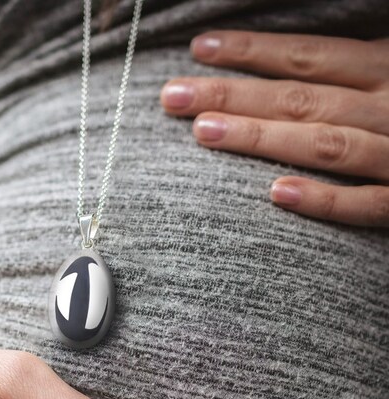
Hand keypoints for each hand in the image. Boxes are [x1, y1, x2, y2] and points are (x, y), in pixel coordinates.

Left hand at [160, 31, 388, 227]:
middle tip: (172, 96)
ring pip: (325, 143)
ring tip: (203, 132)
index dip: (253, 51)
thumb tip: (301, 68)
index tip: (198, 49)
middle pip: (301, 97)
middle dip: (233, 93)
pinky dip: (325, 199)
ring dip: (262, 138)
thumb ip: (358, 71)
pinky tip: (275, 195)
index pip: (310, 56)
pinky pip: (368, 207)